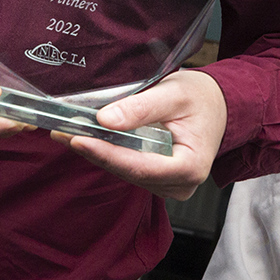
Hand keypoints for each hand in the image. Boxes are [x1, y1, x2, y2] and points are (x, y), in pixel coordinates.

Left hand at [62, 69, 225, 199]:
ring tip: (68, 131)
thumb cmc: (201, 99)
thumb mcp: (174, 93)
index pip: (140, 166)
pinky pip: (126, 167)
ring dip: (96, 151)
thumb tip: (106, 120)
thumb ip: (142, 107)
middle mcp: (179, 184)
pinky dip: (106, 151)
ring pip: (123, 171)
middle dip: (95, 151)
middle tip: (63, 131)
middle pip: (128, 171)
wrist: (217, 105)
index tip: (79, 140)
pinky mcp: (156, 179)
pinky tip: (86, 137)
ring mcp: (167, 185)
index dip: (107, 154)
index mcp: (190, 166)